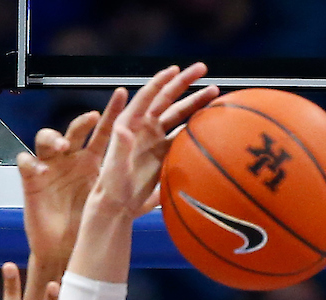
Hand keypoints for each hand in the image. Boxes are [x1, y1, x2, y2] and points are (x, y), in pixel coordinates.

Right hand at [18, 89, 126, 265]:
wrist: (65, 247)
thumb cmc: (88, 224)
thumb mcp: (114, 211)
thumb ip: (140, 199)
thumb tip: (162, 192)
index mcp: (92, 159)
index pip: (103, 130)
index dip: (112, 111)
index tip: (123, 93)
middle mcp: (71, 157)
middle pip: (75, 130)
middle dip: (82, 122)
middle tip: (92, 118)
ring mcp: (51, 166)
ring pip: (47, 139)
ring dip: (53, 138)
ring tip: (61, 146)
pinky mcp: (32, 180)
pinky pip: (25, 164)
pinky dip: (28, 163)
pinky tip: (35, 168)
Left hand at [95, 62, 218, 217]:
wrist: (117, 205)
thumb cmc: (111, 187)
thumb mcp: (115, 167)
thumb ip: (120, 148)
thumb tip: (122, 129)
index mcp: (129, 123)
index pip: (147, 96)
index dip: (161, 81)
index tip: (176, 69)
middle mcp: (143, 127)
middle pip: (166, 99)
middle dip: (184, 82)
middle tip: (203, 68)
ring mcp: (154, 139)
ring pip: (178, 115)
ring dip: (195, 103)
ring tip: (214, 92)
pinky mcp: (163, 153)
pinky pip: (181, 135)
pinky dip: (195, 127)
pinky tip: (210, 120)